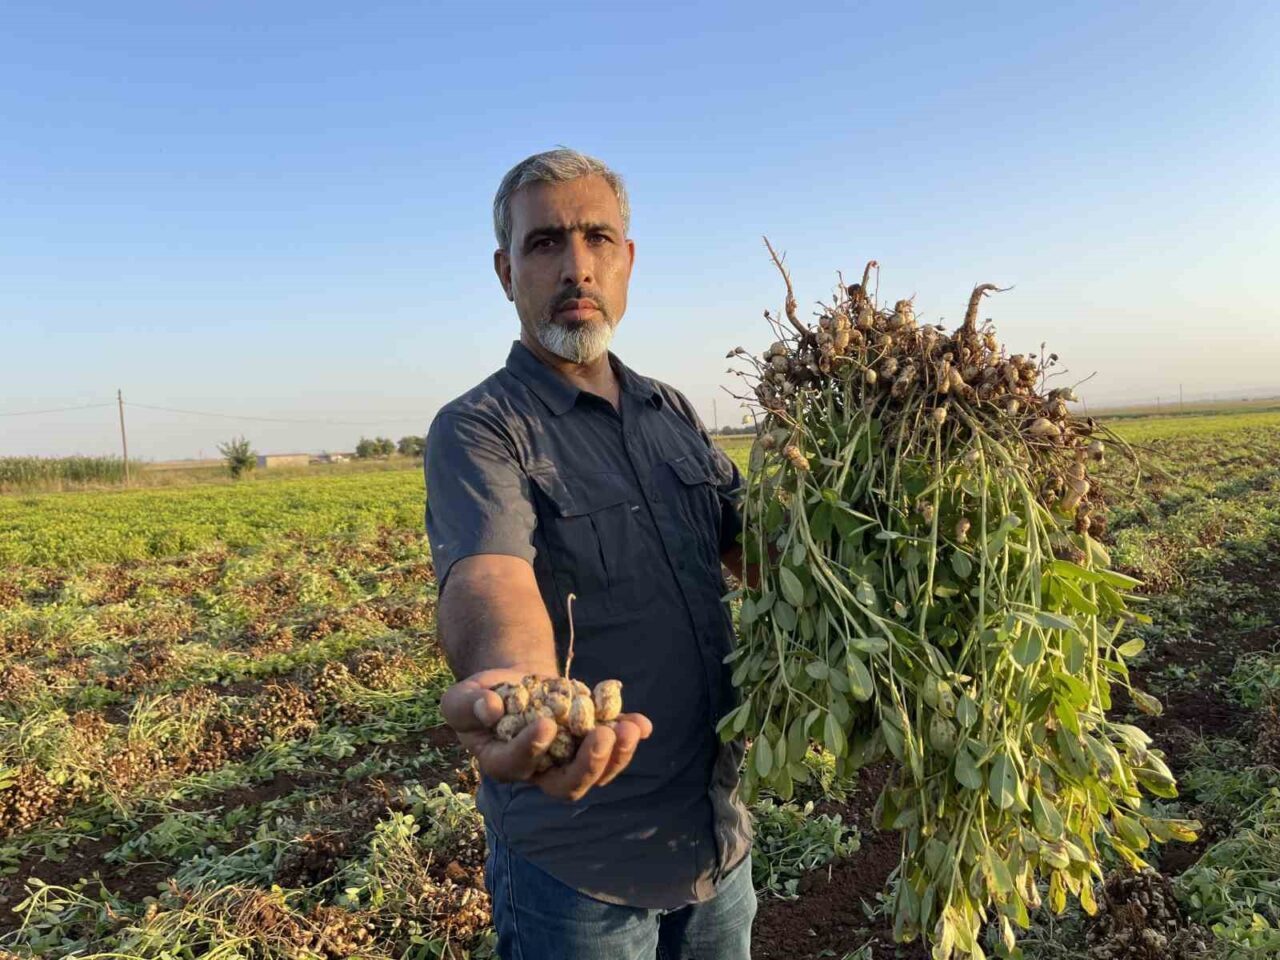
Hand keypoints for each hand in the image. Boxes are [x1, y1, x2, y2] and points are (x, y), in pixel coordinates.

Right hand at [440, 668, 653, 801]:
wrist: (512, 684)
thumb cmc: (482, 696)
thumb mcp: (462, 697)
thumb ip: (467, 705)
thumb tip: (488, 708)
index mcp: (504, 763)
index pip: (518, 765)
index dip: (532, 748)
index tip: (545, 723)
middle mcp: (540, 771)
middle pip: (567, 786)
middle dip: (588, 765)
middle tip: (602, 735)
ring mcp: (569, 759)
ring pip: (595, 772)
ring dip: (616, 754)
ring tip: (629, 729)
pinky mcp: (589, 742)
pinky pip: (613, 746)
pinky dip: (630, 735)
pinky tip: (643, 723)